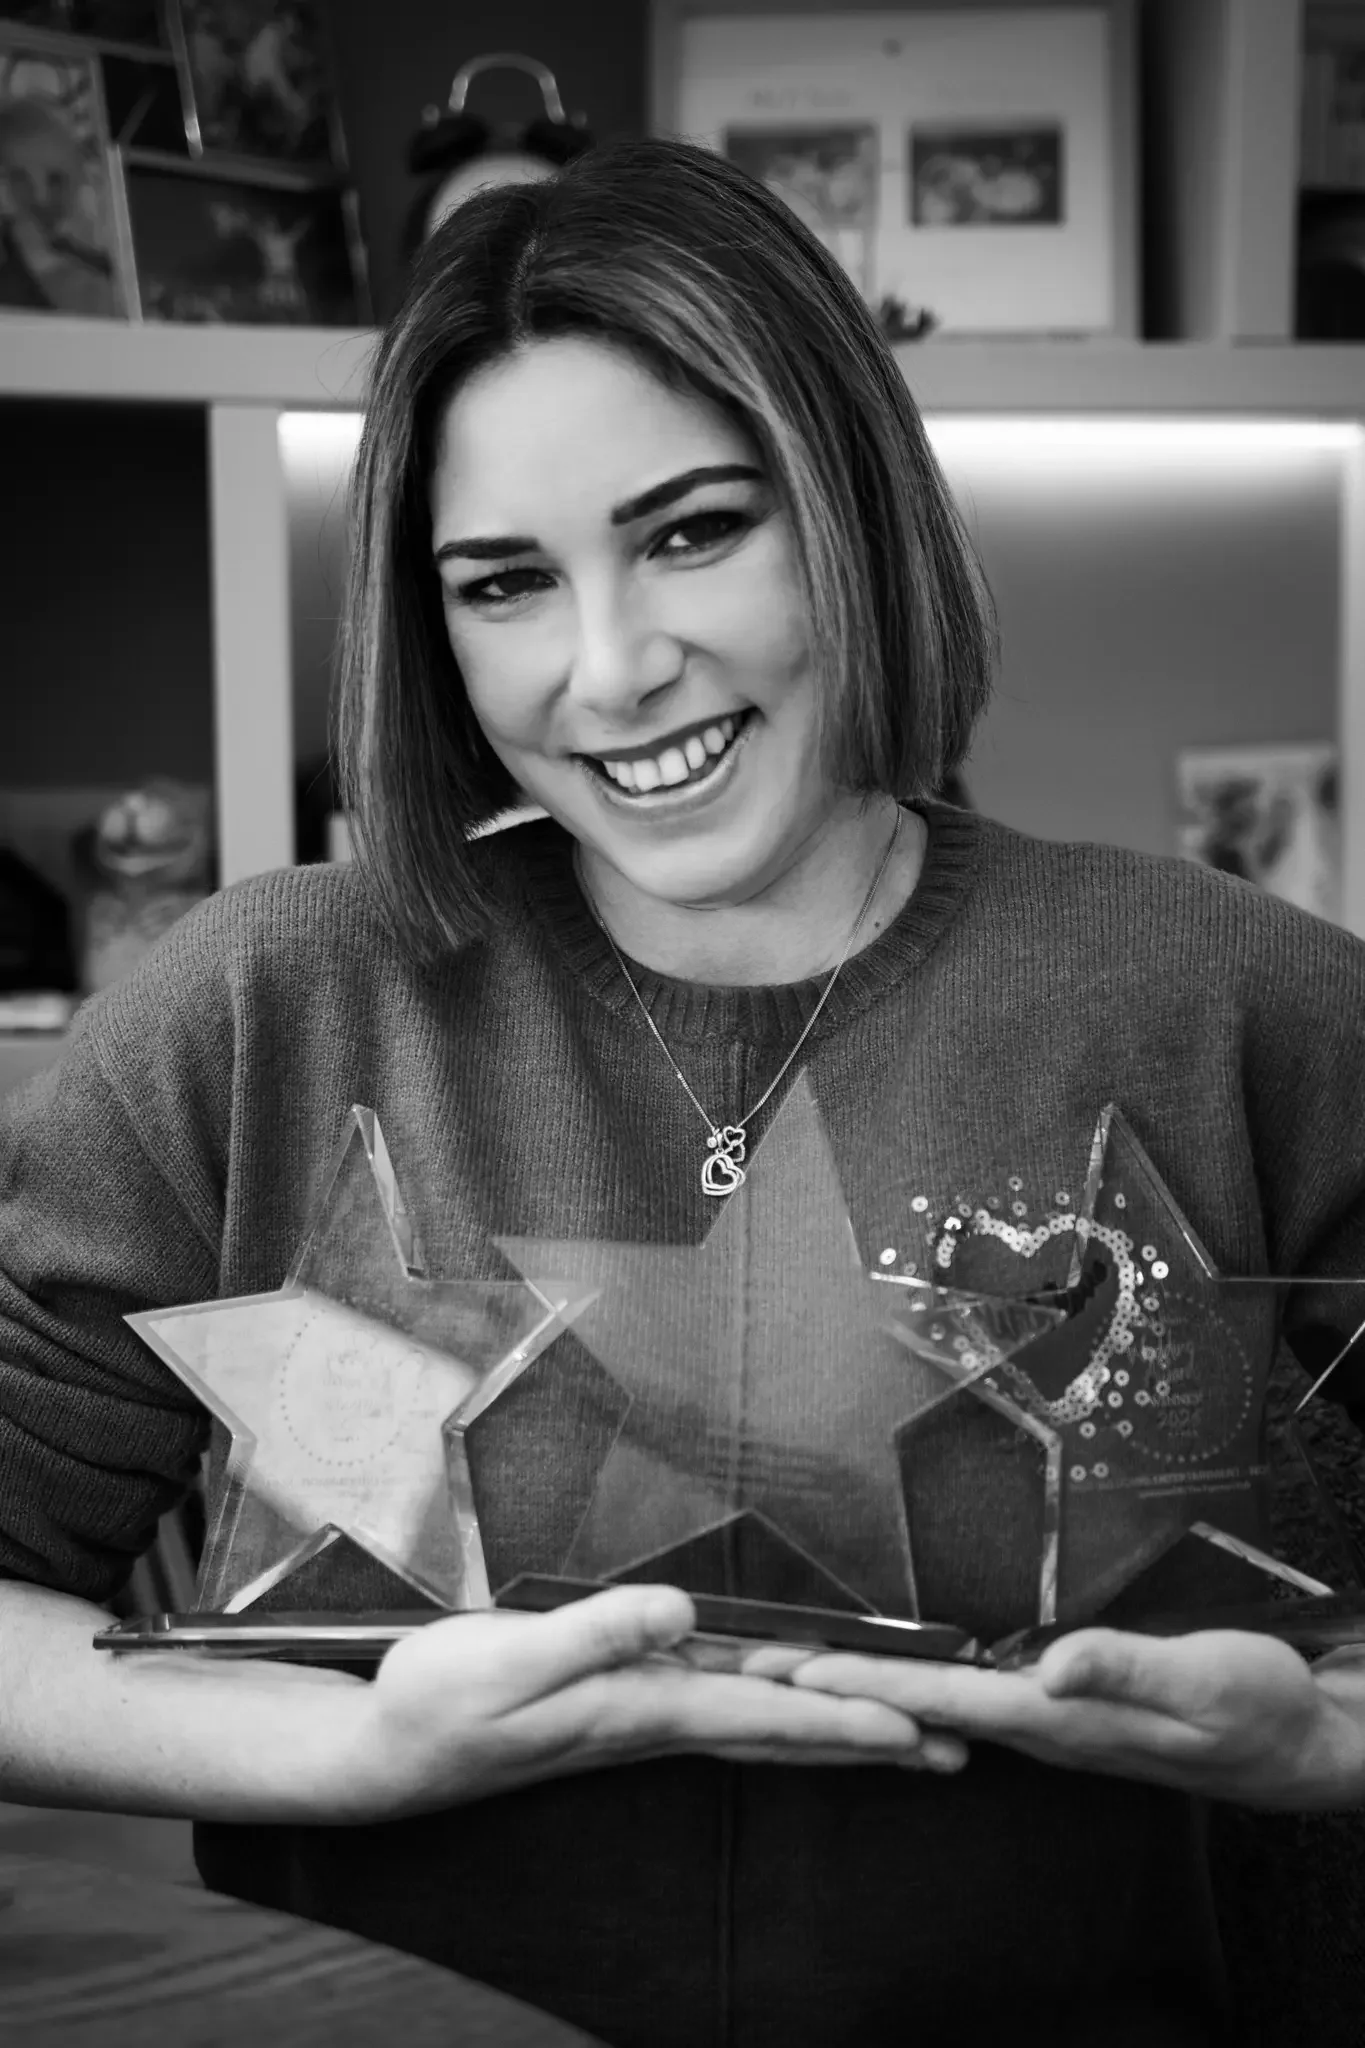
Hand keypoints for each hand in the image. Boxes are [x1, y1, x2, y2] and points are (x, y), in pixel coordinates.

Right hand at [330, 1584, 962, 1819]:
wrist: (387, 1750)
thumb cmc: (442, 1703)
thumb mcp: (509, 1661)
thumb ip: (595, 1634)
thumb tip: (680, 1613)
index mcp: (644, 1710)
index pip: (766, 1715)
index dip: (842, 1717)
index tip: (917, 1727)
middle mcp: (658, 1721)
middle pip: (785, 1734)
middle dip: (869, 1741)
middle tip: (954, 1749)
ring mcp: (643, 1721)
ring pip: (763, 1729)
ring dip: (836, 1733)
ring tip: (904, 1738)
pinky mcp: (623, 1709)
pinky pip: (728, 1716)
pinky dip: (781, 1715)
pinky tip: (792, 1707)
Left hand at [773, 1627, 1364, 1808]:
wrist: (1297, 1742)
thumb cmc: (1254, 1708)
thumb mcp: (1204, 1681)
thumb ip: (1127, 1669)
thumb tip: (1053, 1665)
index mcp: (1058, 1716)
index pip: (939, 1697)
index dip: (863, 1682)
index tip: (791, 1673)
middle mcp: (1039, 1721)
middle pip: (917, 1701)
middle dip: (836, 1686)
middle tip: (753, 1667)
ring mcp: (1047, 1717)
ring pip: (935, 1700)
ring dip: (863, 1684)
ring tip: (793, 1669)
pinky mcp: (1061, 1704)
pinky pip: (967, 1697)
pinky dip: (913, 1682)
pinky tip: (888, 1679)